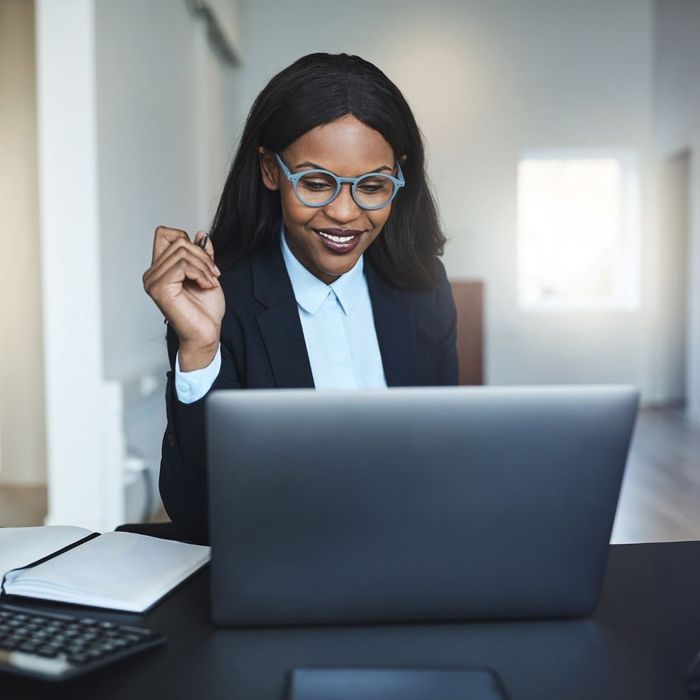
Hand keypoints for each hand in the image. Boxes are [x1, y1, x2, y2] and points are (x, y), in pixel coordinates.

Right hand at [143, 226, 224, 369]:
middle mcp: (152, 274)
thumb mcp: (207, 274)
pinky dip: (200, 273)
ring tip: (211, 281)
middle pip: (178, 241)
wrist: (207, 334)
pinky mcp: (160, 289)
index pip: (164, 234)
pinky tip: (206, 285)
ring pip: (182, 252)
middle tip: (214, 274)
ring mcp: (153, 281)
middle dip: (203, 256)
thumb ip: (202, 255)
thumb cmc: (205, 310)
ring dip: (204, 266)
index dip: (186, 238)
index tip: (203, 259)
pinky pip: (182, 265)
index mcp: (161, 269)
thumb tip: (201, 234)